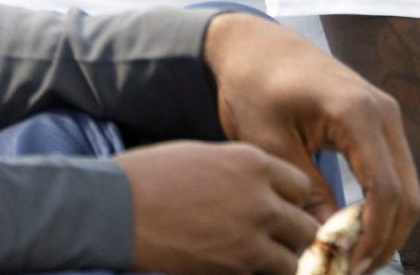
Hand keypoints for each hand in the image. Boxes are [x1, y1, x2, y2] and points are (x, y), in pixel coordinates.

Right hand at [115, 141, 318, 274]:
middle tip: (273, 240)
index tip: (278, 209)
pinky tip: (233, 267)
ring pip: (291, 261)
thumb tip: (264, 189)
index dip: (290, 201)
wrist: (114, 209)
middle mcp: (262, 201)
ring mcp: (248, 240)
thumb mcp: (208, 156)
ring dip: (278, 262)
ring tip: (255, 258)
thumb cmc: (151, 176)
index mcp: (255, 164)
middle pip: (305, 227)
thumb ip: (244, 172)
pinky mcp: (231, 270)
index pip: (302, 188)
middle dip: (292, 235)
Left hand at [203, 13, 419, 273]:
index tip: (346, 267)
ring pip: (408, 189)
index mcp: (358, 114)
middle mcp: (385, 113)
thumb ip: (305, 193)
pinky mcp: (381, 123)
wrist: (258, 48)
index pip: (385, 190)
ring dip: (386, 228)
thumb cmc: (256, 88)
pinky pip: (395, 175)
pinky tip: (352, 230)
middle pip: (408, 195)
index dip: (371, 237)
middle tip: (351, 271)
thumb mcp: (270, 146)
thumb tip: (328, 241)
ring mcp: (388, 117)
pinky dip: (382, 208)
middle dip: (385, 241)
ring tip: (351, 258)